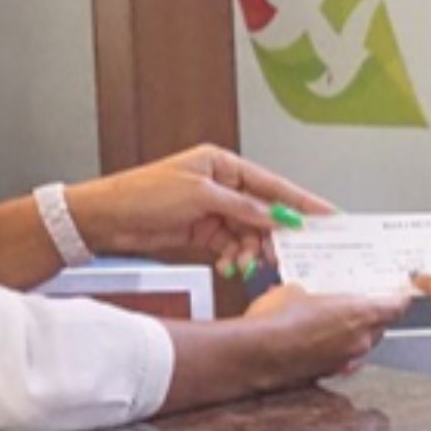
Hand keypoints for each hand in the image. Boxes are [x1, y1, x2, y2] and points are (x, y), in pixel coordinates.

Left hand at [65, 145, 331, 278]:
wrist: (103, 220)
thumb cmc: (141, 195)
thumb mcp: (199, 197)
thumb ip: (243, 207)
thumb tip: (277, 215)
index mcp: (221, 165)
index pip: (271, 184)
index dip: (301, 201)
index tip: (326, 215)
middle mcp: (220, 185)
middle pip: (263, 211)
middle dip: (275, 233)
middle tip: (288, 252)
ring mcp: (212, 209)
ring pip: (248, 232)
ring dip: (251, 249)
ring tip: (249, 263)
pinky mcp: (201, 231)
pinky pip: (230, 245)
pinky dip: (234, 256)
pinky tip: (231, 265)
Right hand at [244, 284, 407, 379]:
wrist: (257, 354)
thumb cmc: (278, 318)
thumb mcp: (294, 290)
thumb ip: (310, 292)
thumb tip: (302, 293)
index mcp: (361, 314)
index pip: (396, 307)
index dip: (399, 299)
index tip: (400, 294)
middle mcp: (360, 340)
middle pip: (380, 327)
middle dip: (372, 317)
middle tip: (358, 305)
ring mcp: (346, 360)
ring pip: (361, 344)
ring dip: (352, 335)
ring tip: (331, 322)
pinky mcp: (329, 374)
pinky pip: (342, 358)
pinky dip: (335, 350)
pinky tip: (316, 342)